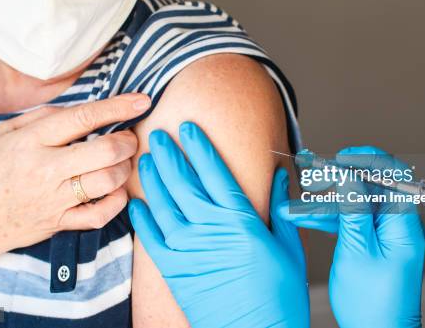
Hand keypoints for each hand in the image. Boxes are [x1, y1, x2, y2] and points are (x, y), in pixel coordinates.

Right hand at [0, 93, 150, 260]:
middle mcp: (45, 169)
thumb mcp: (6, 132)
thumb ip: (45, 116)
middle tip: (129, 138)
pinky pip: (100, 215)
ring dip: (125, 168)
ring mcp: (54, 199)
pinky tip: (116, 190)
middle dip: (128, 141)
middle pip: (105, 150)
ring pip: (108, 180)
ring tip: (122, 162)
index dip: (118, 106)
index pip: (84, 117)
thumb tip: (86, 110)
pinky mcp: (60, 223)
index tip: (142, 100)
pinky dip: (117, 201)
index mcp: (32, 140)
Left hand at [128, 122, 309, 327]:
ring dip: (152, 179)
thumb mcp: (289, 248)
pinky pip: (151, 238)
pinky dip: (142, 218)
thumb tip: (278, 176)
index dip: (200, 147)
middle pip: (183, 182)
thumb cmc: (279, 296)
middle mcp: (210, 230)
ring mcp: (188, 250)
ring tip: (144, 158)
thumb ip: (281, 209)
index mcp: (241, 221)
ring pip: (163, 204)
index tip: (189, 127)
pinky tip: (136, 202)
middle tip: (157, 135)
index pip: (215, 173)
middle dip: (169, 155)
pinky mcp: (174, 270)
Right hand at [279, 146, 424, 327]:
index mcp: (403, 224)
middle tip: (311, 177)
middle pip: (369, 187)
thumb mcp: (357, 249)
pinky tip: (305, 218)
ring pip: (355, 204)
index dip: (368, 160)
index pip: (393, 176)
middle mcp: (398, 225)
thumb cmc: (374, 303)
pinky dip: (330, 219)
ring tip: (296, 205)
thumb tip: (349, 175)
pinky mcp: (374, 242)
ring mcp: (386, 234)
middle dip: (337, 181)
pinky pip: (352, 221)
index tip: (342, 157)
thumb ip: (353, 208)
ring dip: (325, 204)